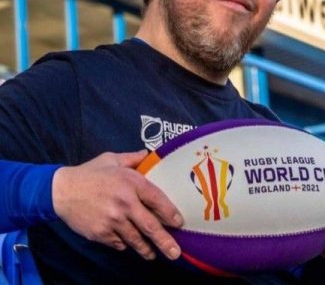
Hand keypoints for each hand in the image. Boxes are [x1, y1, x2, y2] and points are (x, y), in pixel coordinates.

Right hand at [52, 151, 183, 260]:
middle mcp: (125, 204)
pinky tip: (128, 243)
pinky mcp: (101, 234)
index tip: (179, 222)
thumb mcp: (112, 159)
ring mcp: (113, 221)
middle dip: (165, 241)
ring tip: (153, 253)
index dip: (170, 213)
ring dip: (146, 248)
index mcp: (131, 182)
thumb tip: (148, 154)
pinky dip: (125, 244)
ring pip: (135, 239)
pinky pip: (119, 243)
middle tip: (176, 253)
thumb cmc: (90, 173)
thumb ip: (132, 158)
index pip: (157, 200)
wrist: (61, 191)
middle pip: (150, 226)